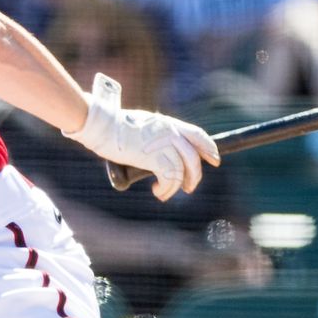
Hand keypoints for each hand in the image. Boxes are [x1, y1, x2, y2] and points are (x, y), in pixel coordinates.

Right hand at [68, 74, 218, 199]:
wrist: (102, 125)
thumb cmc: (114, 126)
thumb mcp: (142, 125)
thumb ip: (154, 134)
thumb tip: (156, 150)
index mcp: (168, 123)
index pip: (197, 135)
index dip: (209, 148)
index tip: (215, 160)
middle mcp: (170, 132)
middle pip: (194, 158)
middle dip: (195, 176)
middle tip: (189, 188)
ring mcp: (163, 144)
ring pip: (182, 172)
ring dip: (175, 188)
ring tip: (163, 194)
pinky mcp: (154, 157)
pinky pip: (169, 179)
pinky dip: (165, 189)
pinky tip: (156, 191)